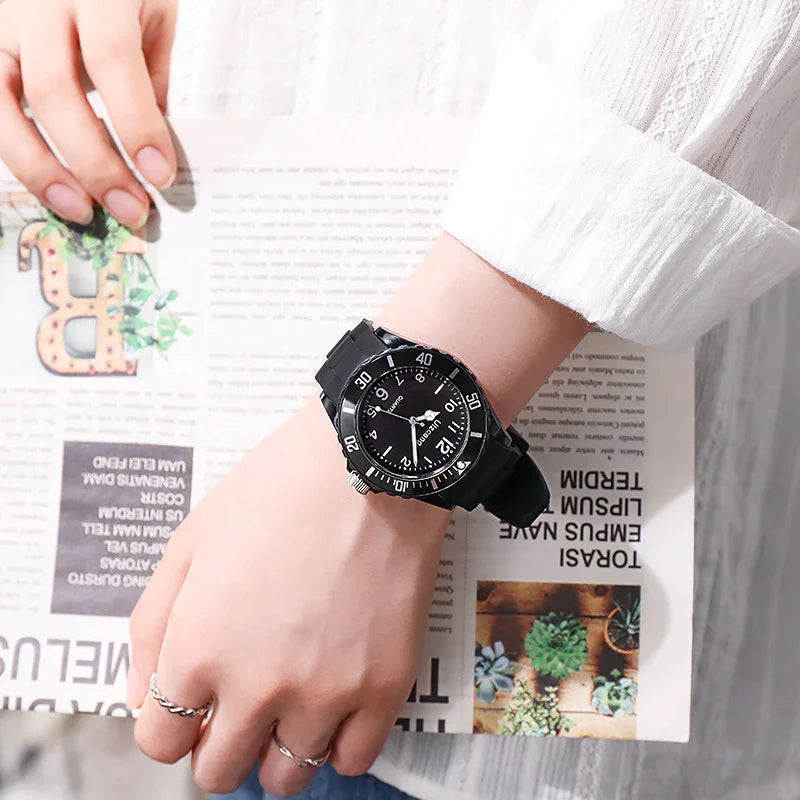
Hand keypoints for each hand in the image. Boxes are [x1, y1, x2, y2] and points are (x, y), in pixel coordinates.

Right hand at [0, 0, 177, 226]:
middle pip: (55, 92)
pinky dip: (16, 152)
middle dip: (96, 164)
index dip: (136, 124)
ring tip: (83, 211)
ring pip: (4, 104)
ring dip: (44, 170)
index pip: (112, 61)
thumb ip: (150, 77)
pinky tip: (49, 186)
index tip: (160, 175)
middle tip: (131, 209)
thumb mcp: (154, 14)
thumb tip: (153, 156)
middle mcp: (38, 3)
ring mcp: (2, 24)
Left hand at [127, 400, 449, 796]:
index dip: (171, 723)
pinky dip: (335, 745)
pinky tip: (333, 705)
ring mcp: (326, 691)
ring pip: (285, 777)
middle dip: (218, 741)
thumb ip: (152, 624)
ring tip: (288, 704)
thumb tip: (144, 696)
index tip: (192, 704)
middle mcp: (258, 683)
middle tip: (239, 703)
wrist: (369, 464)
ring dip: (275, 748)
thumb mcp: (192, 538)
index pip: (161, 741)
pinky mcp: (384, 686)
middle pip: (218, 770)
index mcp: (200, 645)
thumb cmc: (281, 488)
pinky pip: (352, 761)